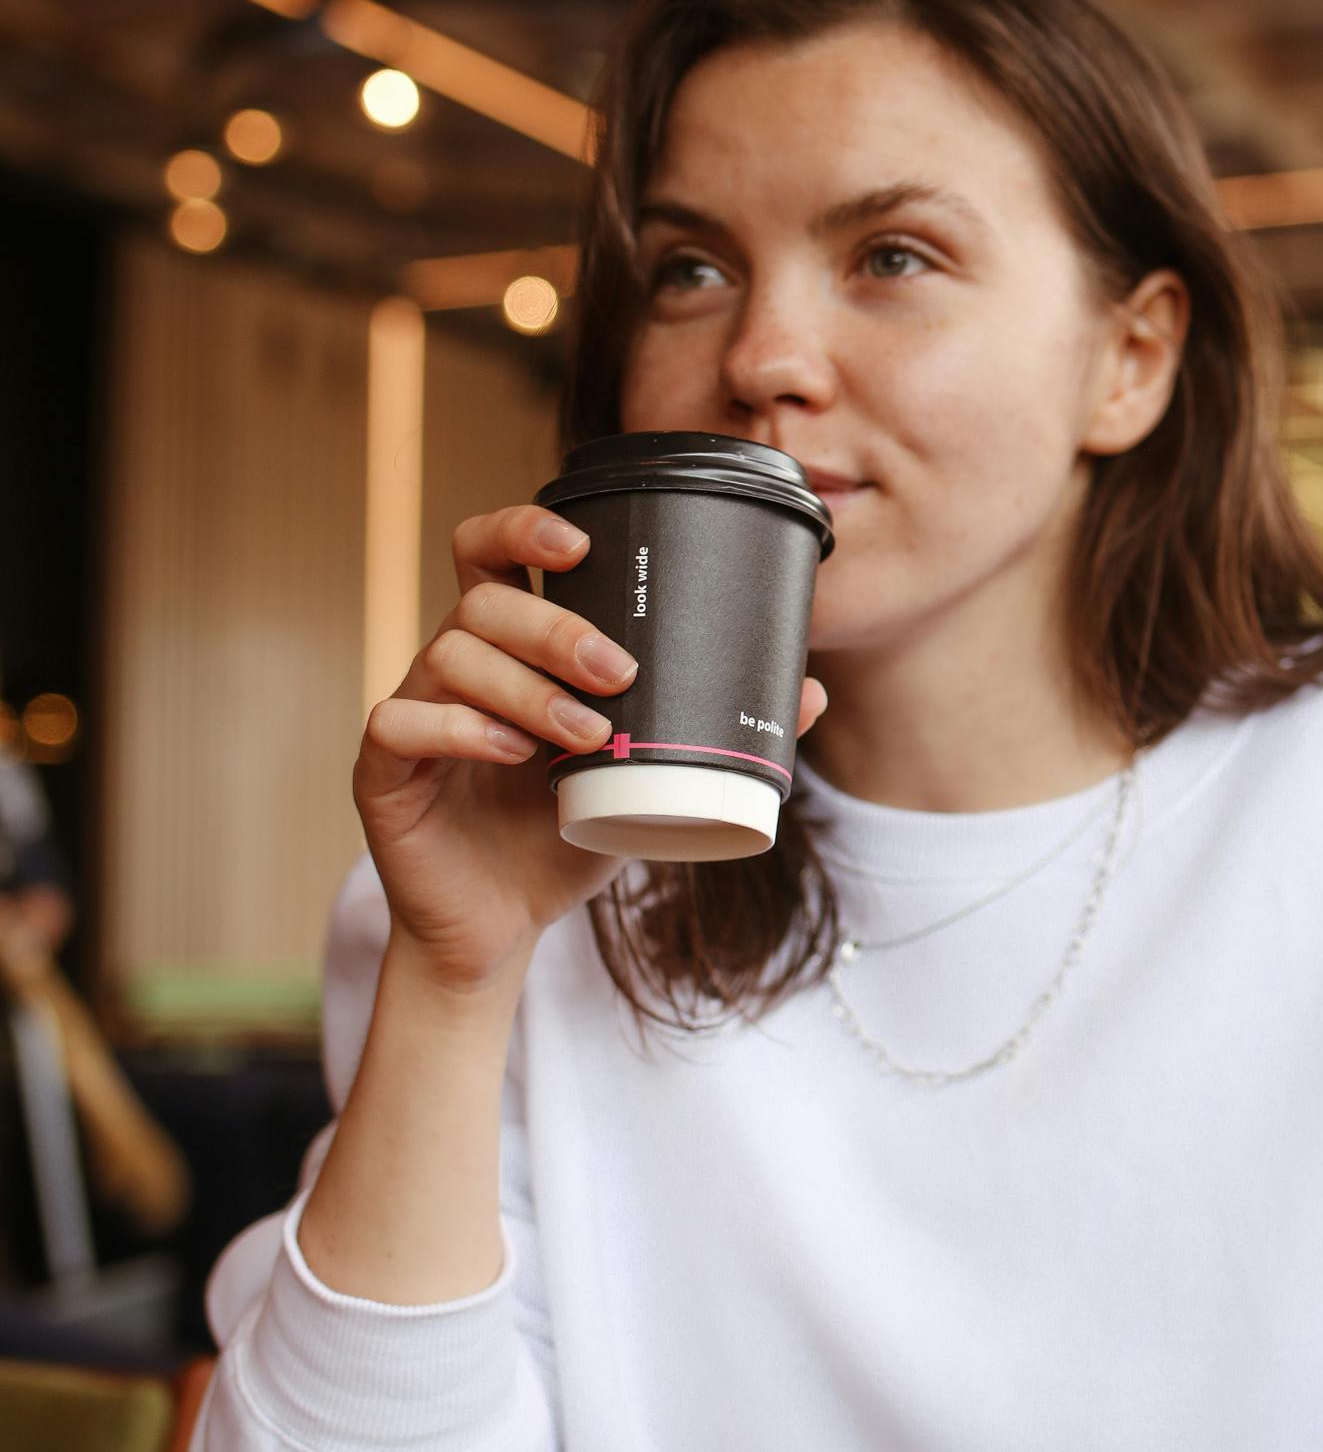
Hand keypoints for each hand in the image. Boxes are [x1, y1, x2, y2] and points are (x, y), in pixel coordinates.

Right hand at [357, 504, 827, 991]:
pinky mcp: (383, 770)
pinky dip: (460, 729)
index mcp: (509, 648)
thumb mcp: (647, 776)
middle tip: (617, 670)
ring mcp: (414, 711)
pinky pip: (400, 722)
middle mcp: (453, 664)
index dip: (524, 526)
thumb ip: (709, 729)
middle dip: (554, 624)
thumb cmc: (565, 836)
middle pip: (482, 599)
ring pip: (449, 655)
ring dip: (527, 687)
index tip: (581, 540)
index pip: (494, 552)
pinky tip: (512, 754)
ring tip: (588, 734)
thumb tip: (810, 692)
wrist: (502, 925)